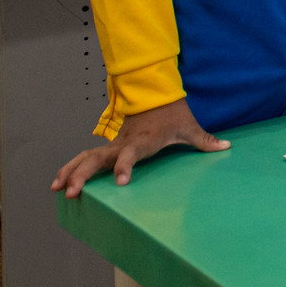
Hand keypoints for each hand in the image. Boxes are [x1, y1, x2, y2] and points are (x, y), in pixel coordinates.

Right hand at [50, 98, 227, 198]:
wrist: (156, 94)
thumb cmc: (173, 113)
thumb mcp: (190, 127)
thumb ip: (205, 140)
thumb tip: (227, 147)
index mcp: (143, 140)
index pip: (131, 155)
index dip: (125, 167)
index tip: (121, 182)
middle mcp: (124, 143)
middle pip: (99, 159)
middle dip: (84, 175)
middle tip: (73, 192)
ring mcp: (114, 145)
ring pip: (87, 158)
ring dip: (71, 172)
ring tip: (58, 189)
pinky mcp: (110, 148)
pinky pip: (86, 158)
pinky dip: (72, 168)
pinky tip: (59, 183)